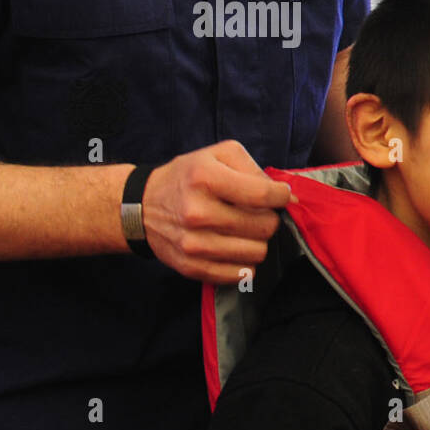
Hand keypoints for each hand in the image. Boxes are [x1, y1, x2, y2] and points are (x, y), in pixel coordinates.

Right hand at [140, 140, 296, 284]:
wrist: (142, 207)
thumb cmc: (187, 178)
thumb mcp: (217, 155)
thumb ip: (254, 168)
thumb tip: (287, 196)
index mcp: (205, 178)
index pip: (262, 195)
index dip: (281, 197)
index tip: (280, 196)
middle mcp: (197, 212)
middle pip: (264, 227)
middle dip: (268, 218)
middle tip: (256, 213)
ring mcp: (193, 243)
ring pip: (256, 253)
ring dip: (257, 241)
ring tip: (244, 230)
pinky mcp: (191, 267)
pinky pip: (239, 274)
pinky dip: (243, 262)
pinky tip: (234, 247)